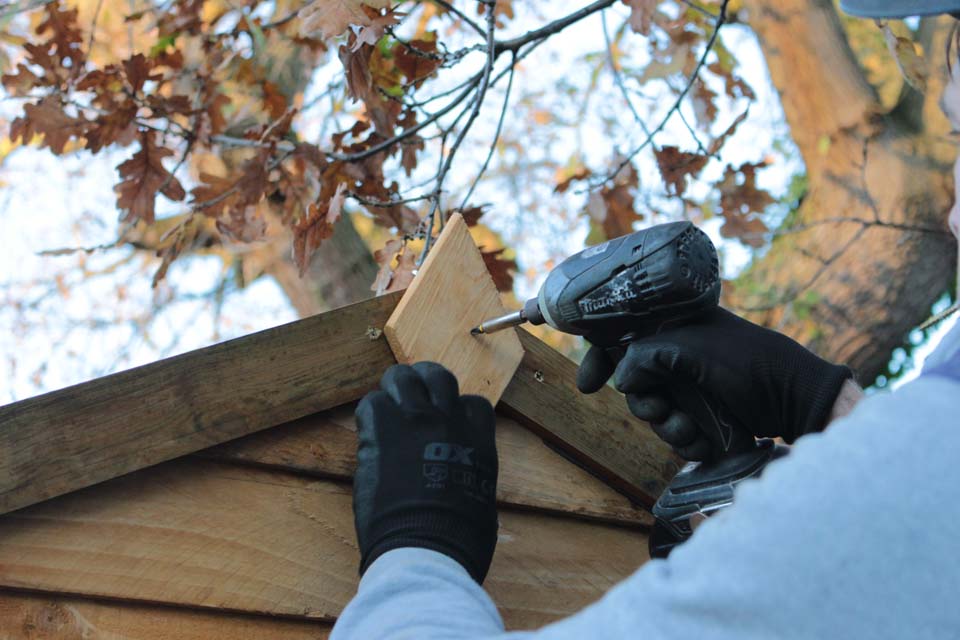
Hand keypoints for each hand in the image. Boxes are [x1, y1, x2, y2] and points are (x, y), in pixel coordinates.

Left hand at [354, 362, 498, 582]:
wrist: (427, 547)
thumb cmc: (460, 539)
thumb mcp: (481, 498)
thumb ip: (470, 473)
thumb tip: (461, 477)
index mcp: (478, 439)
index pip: (473, 402)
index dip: (457, 410)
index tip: (446, 424)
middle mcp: (449, 420)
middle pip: (437, 377)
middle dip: (423, 384)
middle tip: (410, 400)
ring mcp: (415, 420)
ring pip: (402, 378)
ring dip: (393, 390)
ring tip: (386, 408)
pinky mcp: (382, 431)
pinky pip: (371, 404)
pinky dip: (369, 416)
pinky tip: (369, 434)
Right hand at [576, 307, 853, 459]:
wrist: (797, 398)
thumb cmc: (750, 362)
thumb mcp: (694, 350)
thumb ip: (647, 358)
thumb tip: (621, 381)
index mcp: (674, 329)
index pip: (622, 338)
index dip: (600, 359)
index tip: (588, 385)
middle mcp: (678, 357)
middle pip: (634, 385)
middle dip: (645, 405)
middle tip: (661, 410)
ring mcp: (692, 389)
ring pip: (655, 414)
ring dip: (667, 428)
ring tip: (692, 430)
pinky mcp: (705, 417)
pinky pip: (676, 434)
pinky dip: (686, 442)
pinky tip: (705, 442)